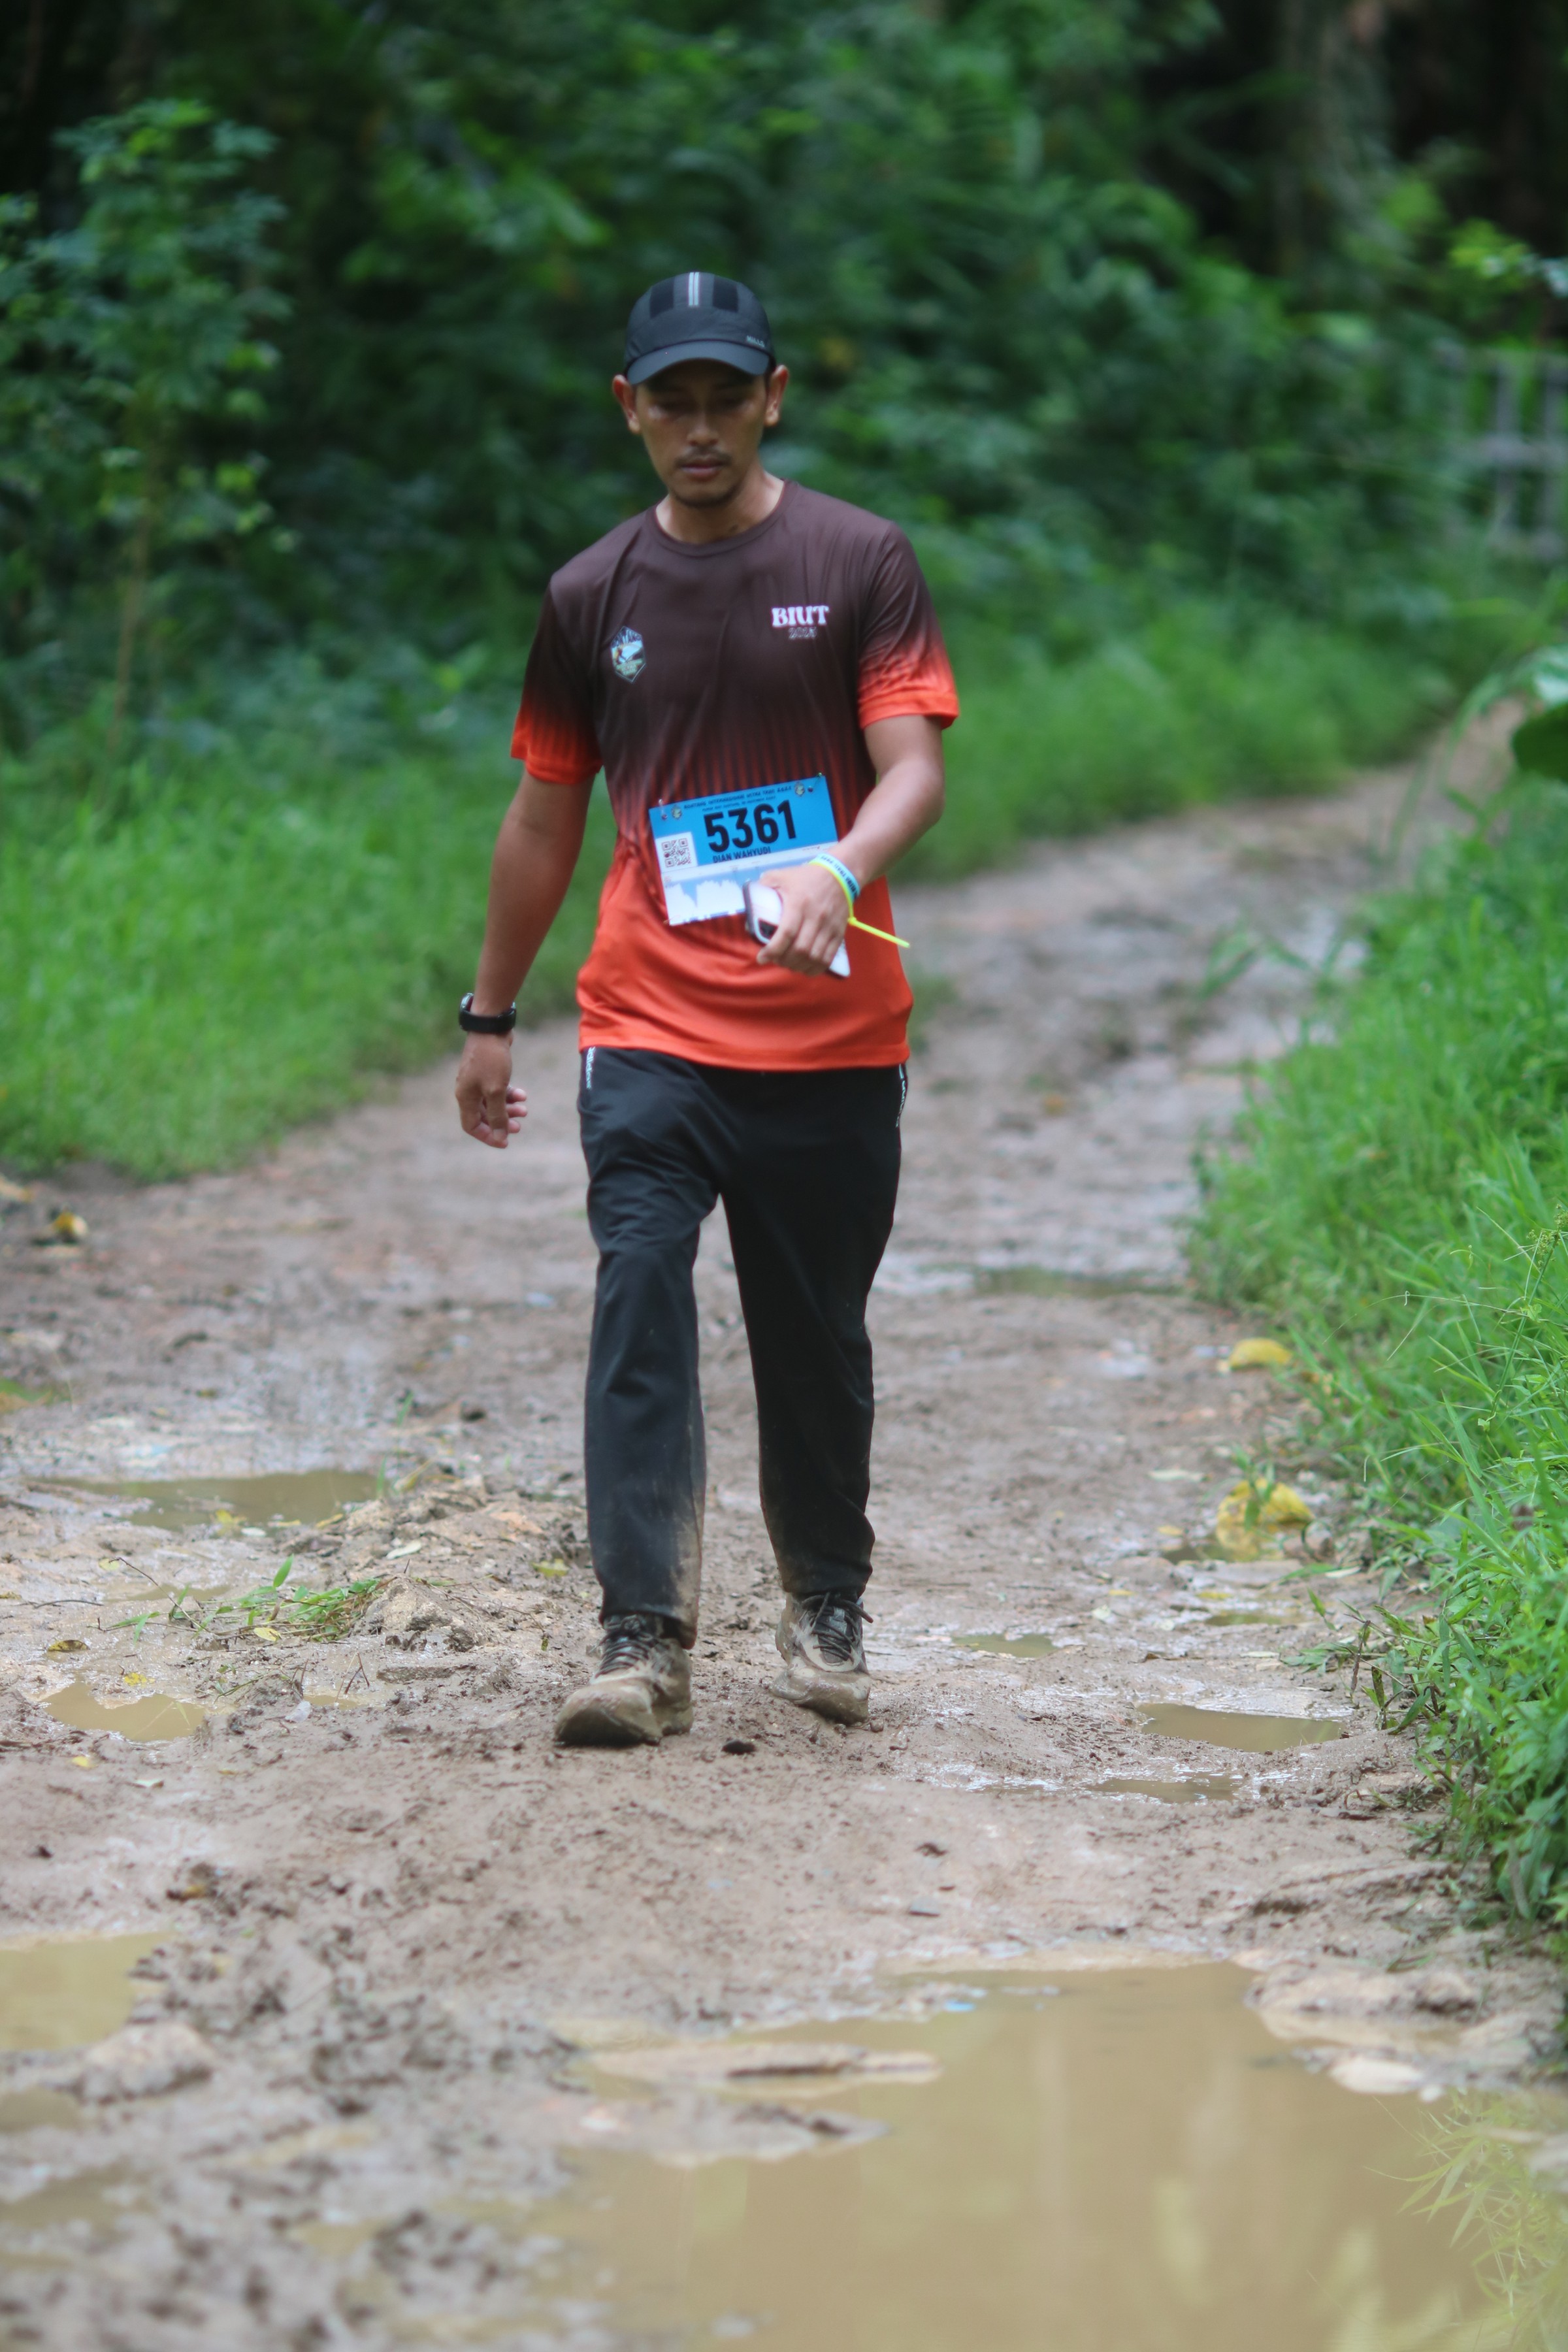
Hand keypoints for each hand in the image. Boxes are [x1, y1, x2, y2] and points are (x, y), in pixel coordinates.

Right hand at [456, 1036, 526, 1148]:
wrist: (491, 1028)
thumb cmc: (491, 1060)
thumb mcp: (496, 1091)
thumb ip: (497, 1116)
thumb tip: (500, 1138)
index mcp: (465, 1098)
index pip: (472, 1126)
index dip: (488, 1136)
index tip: (505, 1142)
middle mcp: (468, 1090)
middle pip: (483, 1116)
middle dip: (501, 1123)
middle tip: (518, 1127)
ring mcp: (477, 1080)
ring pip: (492, 1103)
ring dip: (508, 1109)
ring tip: (524, 1109)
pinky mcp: (487, 1071)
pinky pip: (497, 1089)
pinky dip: (509, 1094)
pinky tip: (522, 1094)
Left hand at [756, 860, 850, 974]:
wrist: (839, 874)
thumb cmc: (805, 877)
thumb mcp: (780, 876)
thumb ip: (762, 889)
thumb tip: (749, 910)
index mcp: (799, 903)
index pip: (786, 933)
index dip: (773, 950)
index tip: (762, 958)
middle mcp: (816, 917)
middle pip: (800, 950)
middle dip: (783, 960)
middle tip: (775, 959)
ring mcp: (829, 927)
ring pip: (814, 957)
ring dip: (798, 966)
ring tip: (788, 963)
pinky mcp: (838, 934)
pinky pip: (827, 958)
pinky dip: (815, 968)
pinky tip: (804, 967)